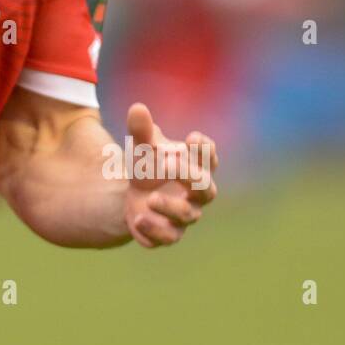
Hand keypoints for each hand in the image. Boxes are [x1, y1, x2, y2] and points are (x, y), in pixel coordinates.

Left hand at [123, 102, 217, 248]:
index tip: (191, 136)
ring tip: (150, 198)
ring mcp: (183, 215)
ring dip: (170, 206)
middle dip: (189, 176)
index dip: (205, 149)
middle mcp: (196, 194)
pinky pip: (167, 237)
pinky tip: (138, 218)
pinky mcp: (166, 233)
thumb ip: (141, 130)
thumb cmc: (149, 164)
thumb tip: (137, 108)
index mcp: (196, 167)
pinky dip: (154, 230)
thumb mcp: (142, 147)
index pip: (210, 158)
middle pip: (205, 188)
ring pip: (186, 215)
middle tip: (167, 163)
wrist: (133, 194)